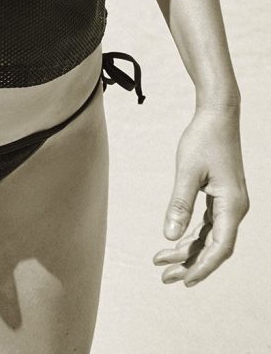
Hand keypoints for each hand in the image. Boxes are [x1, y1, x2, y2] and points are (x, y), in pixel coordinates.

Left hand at [153, 106, 248, 286]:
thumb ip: (179, 204)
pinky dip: (192, 234)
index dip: (202, 267)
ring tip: (161, 262)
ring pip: (210, 237)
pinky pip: (209, 224)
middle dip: (189, 263)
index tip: (183, 281)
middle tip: (163, 277)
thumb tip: (170, 236)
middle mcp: (235, 208)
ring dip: (188, 250)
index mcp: (232, 206)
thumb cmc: (203, 139)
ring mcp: (230, 203)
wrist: (217, 114)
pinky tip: (174, 241)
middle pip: (214, 247)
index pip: (219, 248)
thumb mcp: (187, 172)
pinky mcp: (222, 196)